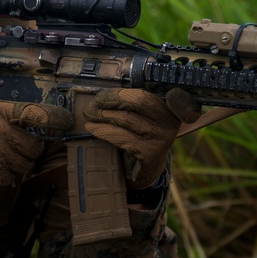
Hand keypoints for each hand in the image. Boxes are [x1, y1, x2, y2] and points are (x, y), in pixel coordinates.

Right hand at [0, 98, 71, 193]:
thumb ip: (8, 111)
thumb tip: (35, 114)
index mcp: (2, 114)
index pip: (37, 114)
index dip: (55, 118)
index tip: (66, 121)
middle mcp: (5, 134)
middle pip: (35, 146)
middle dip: (30, 148)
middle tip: (17, 147)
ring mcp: (2, 156)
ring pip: (26, 164)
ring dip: (19, 163)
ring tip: (1, 157)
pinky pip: (13, 176)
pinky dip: (7, 174)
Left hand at [82, 88, 200, 188]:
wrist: (151, 166)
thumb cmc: (143, 135)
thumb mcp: (145, 116)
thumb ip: (133, 101)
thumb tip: (104, 90)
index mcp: (167, 107)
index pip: (143, 95)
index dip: (119, 94)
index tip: (100, 96)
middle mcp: (168, 121)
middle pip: (136, 102)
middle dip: (110, 101)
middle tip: (91, 104)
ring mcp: (160, 137)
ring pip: (126, 119)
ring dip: (103, 115)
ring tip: (89, 114)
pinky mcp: (150, 152)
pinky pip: (122, 138)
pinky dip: (104, 131)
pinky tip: (92, 128)